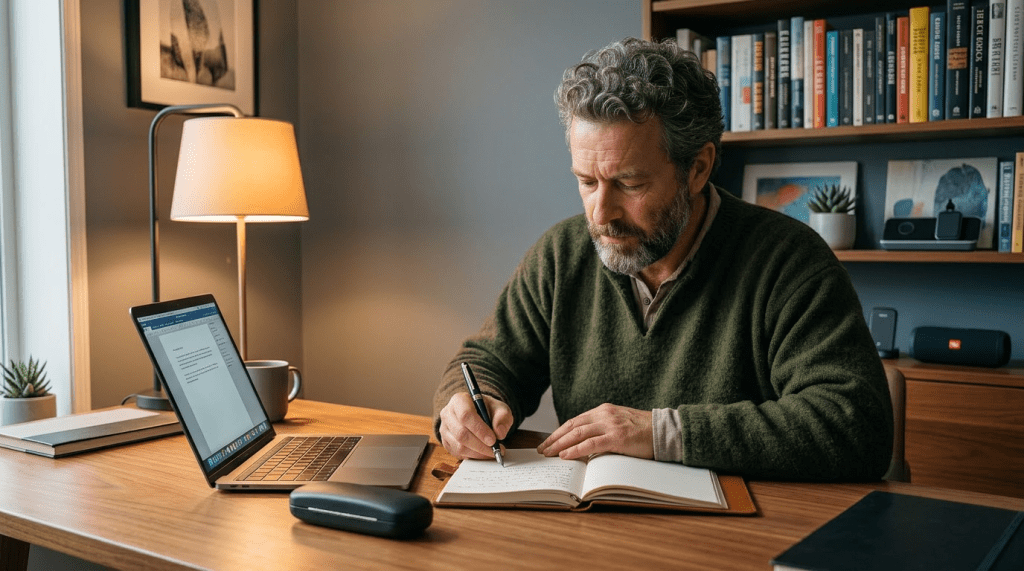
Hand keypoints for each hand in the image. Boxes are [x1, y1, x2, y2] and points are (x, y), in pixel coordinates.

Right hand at [438, 392, 513, 460]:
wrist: (479, 414)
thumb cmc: (488, 410)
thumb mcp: (500, 408)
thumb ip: (502, 417)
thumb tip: (499, 433)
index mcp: (459, 400)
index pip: (465, 415)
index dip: (479, 429)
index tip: (493, 440)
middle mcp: (448, 414)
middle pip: (461, 433)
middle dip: (480, 445)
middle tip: (495, 450)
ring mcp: (444, 429)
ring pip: (459, 446)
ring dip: (478, 453)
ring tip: (492, 452)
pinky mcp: (445, 442)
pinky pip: (458, 454)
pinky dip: (473, 456)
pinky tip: (483, 453)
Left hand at [537, 403, 653, 459]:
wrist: (665, 431)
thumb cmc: (643, 431)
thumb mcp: (619, 424)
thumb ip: (602, 430)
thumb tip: (583, 445)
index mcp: (603, 411)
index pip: (575, 421)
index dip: (559, 432)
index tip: (547, 441)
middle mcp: (604, 415)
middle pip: (572, 426)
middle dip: (554, 438)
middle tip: (542, 449)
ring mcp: (611, 425)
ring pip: (578, 433)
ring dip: (560, 444)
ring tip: (548, 453)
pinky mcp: (618, 437)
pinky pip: (591, 443)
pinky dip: (576, 449)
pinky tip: (565, 455)